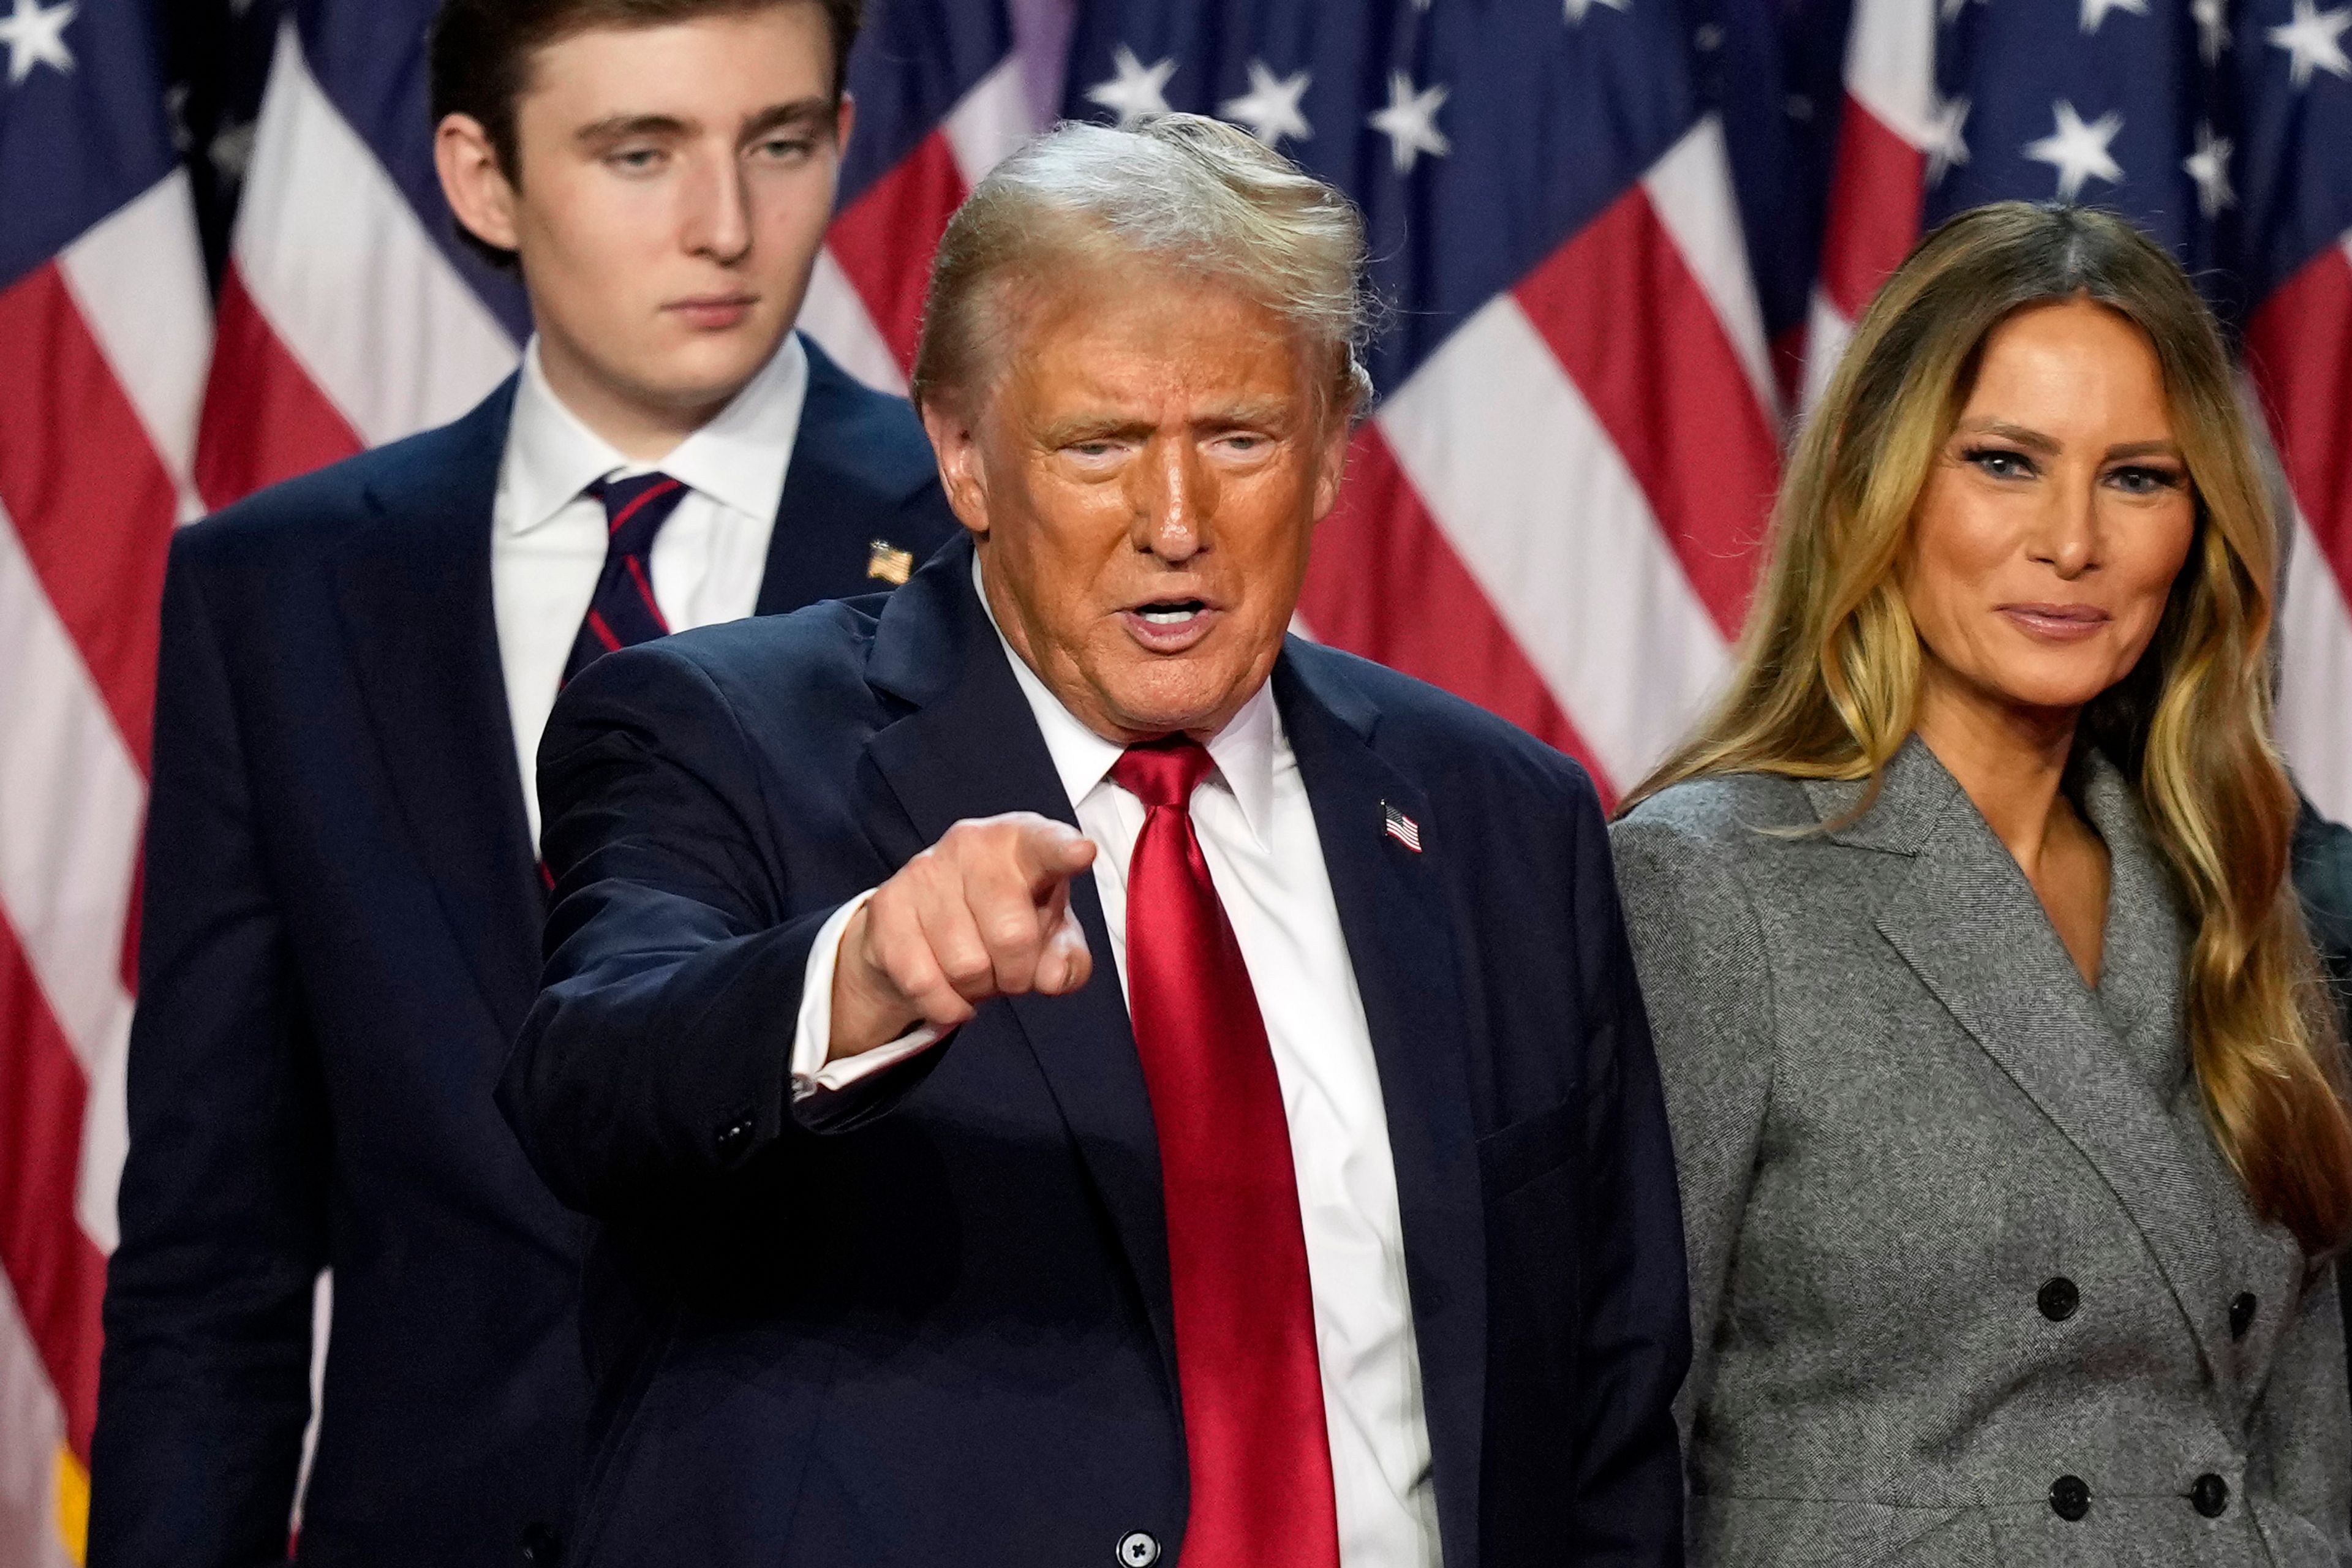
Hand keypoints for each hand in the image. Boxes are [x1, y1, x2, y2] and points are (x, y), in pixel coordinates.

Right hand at [829, 813, 1097, 1060]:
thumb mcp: (1049, 937)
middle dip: (1019, 973)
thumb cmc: (1003, 922)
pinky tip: (949, 990)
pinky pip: (925, 982)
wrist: (919, 928)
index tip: (1082, 853)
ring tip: (976, 971)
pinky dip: (946, 1005)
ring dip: (979, 989)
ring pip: (968, 966)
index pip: (1044, 843)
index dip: (1063, 851)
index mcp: (1021, 841)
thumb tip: (1053, 976)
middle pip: (1012, 935)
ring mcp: (924, 871)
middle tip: (1011, 971)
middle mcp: (971, 844)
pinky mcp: (887, 907)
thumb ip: (1068, 959)